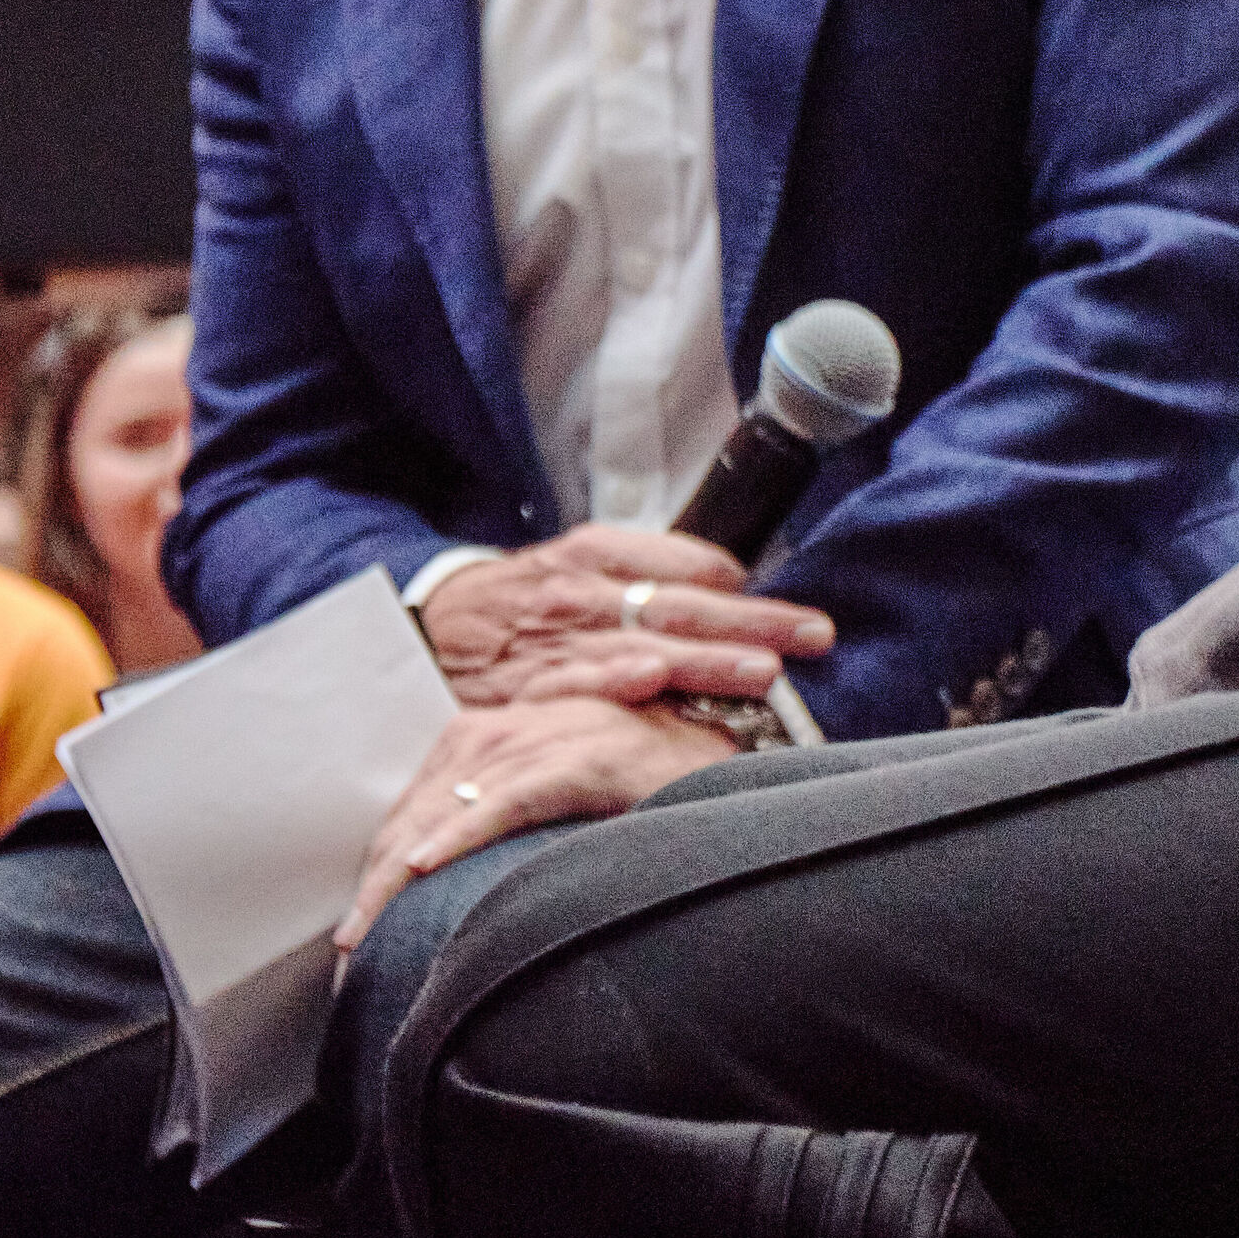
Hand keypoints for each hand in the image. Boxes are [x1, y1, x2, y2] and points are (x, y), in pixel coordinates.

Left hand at [335, 694, 738, 948]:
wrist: (760, 757)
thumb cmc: (682, 786)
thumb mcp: (598, 799)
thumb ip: (543, 818)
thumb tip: (486, 892)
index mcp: (531, 723)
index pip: (437, 788)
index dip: (392, 853)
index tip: (362, 922)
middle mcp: (537, 717)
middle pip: (433, 792)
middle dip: (381, 869)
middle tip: (349, 943)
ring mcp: (565, 731)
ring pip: (456, 794)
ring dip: (401, 865)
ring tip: (364, 929)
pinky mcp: (593, 754)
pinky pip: (511, 794)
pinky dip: (463, 828)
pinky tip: (424, 868)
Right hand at [420, 523, 832, 708]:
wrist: (426, 628)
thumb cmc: (520, 600)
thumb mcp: (577, 567)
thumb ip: (645, 574)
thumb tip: (728, 582)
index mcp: (598, 552)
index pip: (686, 562)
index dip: (744, 586)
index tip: (792, 607)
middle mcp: (583, 590)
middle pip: (683, 603)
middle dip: (753, 621)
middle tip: (812, 635)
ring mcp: (556, 638)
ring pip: (643, 643)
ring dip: (706, 658)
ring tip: (763, 672)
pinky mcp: (525, 685)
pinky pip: (576, 682)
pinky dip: (614, 681)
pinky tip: (654, 682)